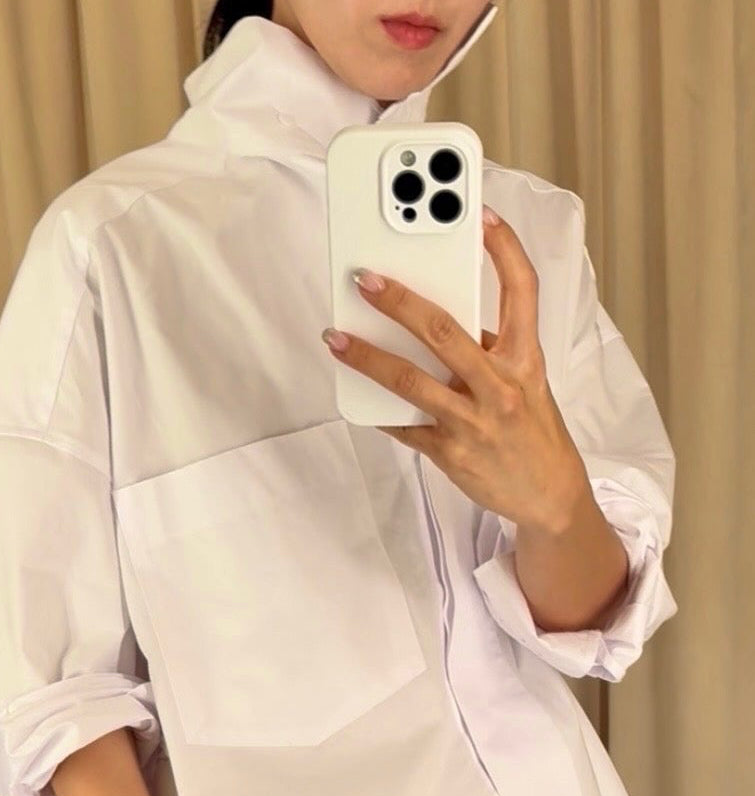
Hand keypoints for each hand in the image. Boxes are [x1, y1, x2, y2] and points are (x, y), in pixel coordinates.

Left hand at [321, 209, 589, 533]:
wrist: (548, 493)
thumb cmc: (532, 427)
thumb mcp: (526, 379)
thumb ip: (489, 347)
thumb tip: (435, 319)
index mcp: (524, 358)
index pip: (521, 290)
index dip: (505, 247)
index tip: (481, 213)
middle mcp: (500, 385)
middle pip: (444, 331)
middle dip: (399, 302)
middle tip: (365, 279)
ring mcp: (474, 421)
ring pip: (411, 381)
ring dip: (367, 357)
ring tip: (336, 337)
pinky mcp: (452, 453)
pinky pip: (405, 426)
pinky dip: (379, 410)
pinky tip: (357, 394)